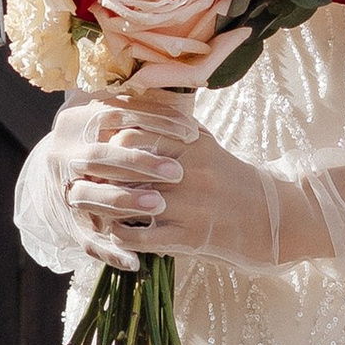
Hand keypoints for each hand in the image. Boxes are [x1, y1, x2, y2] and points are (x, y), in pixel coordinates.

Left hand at [44, 90, 322, 267]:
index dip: (105, 143)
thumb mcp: (204, 143)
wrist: (271, 218)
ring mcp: (189, 205)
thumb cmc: (230, 178)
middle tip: (73, 175)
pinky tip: (111, 231)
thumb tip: (126, 106)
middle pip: (125, 168)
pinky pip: (141, 237)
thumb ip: (170, 126)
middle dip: (95, 172)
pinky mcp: (190, 237)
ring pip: (128, 203)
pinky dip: (119, 235)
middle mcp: (189, 171)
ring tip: (83, 203)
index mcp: (191, 143)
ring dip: (99, 204)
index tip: (88, 148)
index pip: (133, 135)